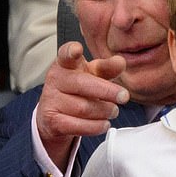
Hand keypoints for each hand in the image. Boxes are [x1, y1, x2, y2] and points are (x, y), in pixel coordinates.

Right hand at [36, 41, 129, 168]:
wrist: (55, 114)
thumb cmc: (78, 89)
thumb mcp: (93, 75)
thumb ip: (107, 68)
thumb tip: (120, 62)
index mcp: (66, 64)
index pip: (66, 54)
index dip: (70, 51)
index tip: (76, 49)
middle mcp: (56, 79)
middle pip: (82, 83)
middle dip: (107, 91)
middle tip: (124, 96)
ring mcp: (51, 100)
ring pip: (83, 108)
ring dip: (104, 111)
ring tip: (113, 111)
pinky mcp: (52, 120)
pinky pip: (78, 126)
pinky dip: (95, 126)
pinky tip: (104, 124)